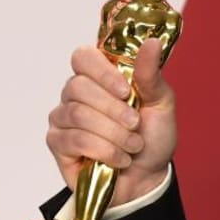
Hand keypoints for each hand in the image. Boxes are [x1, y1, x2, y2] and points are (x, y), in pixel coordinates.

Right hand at [46, 39, 176, 204]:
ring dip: (114, 134)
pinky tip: (120, 159)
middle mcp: (76, 93)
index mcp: (100, 77)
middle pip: (78, 87)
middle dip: (114, 110)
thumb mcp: (161, 104)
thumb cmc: (153, 137)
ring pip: (78, 115)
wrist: (148, 177)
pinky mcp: (58, 143)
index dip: (102, 72)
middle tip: (135, 124)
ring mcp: (63, 117)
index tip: (125, 91)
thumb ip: (150, 75)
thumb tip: (152, 42)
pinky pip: (74, 140)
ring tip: (133, 145)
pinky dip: (105, 151)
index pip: (83, 56)